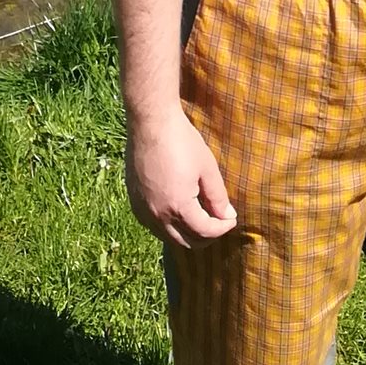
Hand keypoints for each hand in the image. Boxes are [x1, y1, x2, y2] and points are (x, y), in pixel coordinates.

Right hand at [125, 105, 236, 248]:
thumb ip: (218, 197)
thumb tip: (227, 216)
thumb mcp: (207, 168)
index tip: (231, 219)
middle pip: (186, 242)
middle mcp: (158, 215)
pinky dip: (168, 226)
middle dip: (206, 236)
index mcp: (178, 207)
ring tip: (200, 219)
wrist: (150, 122)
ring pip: (168, 237)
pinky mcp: (134, 202)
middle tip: (217, 223)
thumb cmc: (181, 141)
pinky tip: (178, 212)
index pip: (205, 232)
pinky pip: (153, 226)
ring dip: (186, 233)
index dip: (222, 228)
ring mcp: (143, 210)